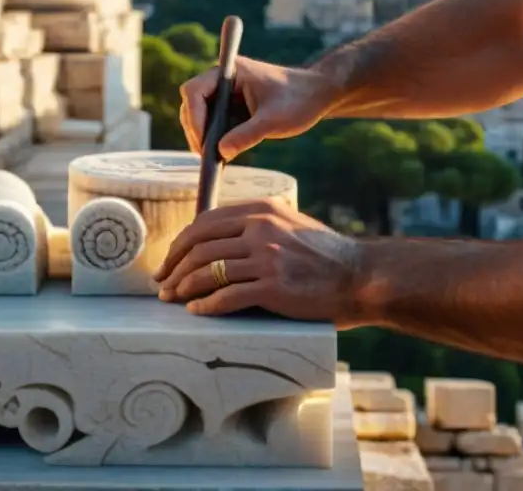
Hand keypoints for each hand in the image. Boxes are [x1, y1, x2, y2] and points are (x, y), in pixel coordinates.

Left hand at [152, 200, 367, 325]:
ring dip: (184, 287)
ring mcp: (266, 257)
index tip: (169, 261)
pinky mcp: (273, 287)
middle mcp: (260, 228)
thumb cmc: (324, 255)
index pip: (204, 223)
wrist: (360, 277)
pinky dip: (206, 306)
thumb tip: (216, 241)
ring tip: (173, 299)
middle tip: (162, 284)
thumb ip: (256, 225)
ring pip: (207, 271)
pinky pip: (227, 296)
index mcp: (261, 210)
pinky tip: (197, 311)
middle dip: (174, 267)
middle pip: (199, 246)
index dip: (179, 244)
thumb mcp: (288, 224)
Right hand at [179, 56, 335, 160]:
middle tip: (205, 156)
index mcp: (230, 72)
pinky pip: (215, 123)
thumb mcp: (273, 120)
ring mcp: (227, 94)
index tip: (204, 142)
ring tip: (212, 160)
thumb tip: (221, 152)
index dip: (194, 117)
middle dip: (196, 130)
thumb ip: (247, 135)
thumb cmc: (298, 100)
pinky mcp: (232, 107)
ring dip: (203, 136)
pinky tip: (221, 157)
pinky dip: (215, 139)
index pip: (194, 91)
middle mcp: (223, 80)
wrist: (317, 96)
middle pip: (192, 104)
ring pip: (200, 116)